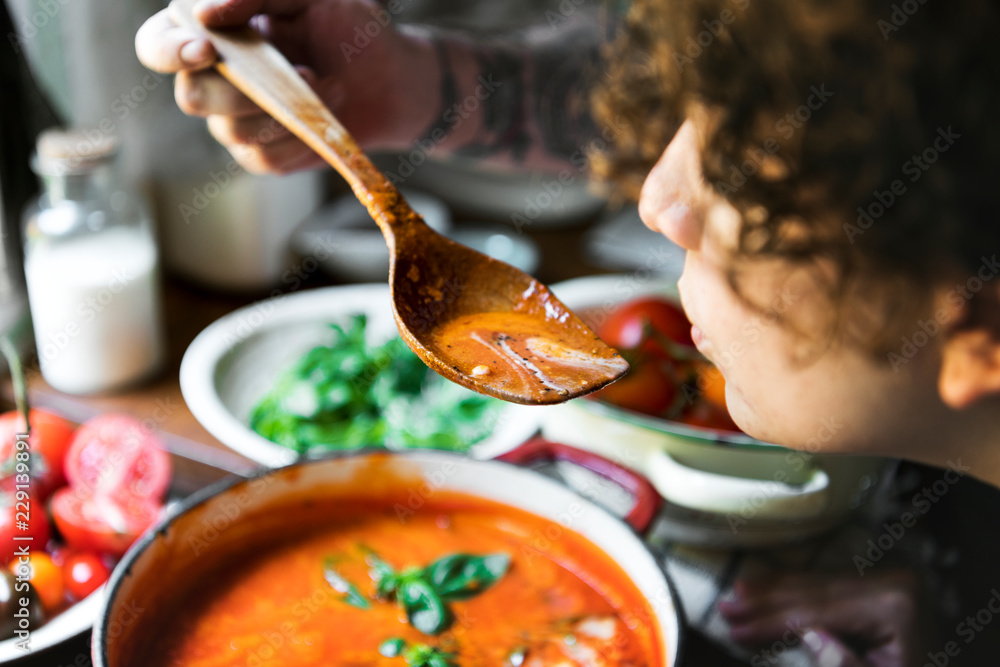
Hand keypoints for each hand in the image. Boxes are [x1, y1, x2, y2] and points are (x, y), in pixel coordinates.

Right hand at [135, 0, 433, 172]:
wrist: (388, 76)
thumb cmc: (345, 26)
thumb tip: (207, 14)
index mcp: (208, 33)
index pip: (156, 45)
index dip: (170, 51)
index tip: (208, 48)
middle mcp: (211, 79)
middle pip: (192, 97)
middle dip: (245, 92)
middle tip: (301, 71)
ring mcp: (234, 121)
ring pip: (232, 132)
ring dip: (288, 110)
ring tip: (329, 84)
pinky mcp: (262, 155)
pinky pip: (265, 159)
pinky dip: (301, 139)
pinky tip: (326, 115)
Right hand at [719, 570, 929, 666]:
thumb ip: (844, 662)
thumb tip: (806, 632)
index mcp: (893, 607)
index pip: (818, 612)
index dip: (772, 620)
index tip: (735, 628)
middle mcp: (890, 585)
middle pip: (813, 591)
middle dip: (765, 600)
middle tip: (726, 605)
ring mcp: (885, 581)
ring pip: (816, 582)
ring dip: (772, 589)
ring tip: (736, 592)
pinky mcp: (879, 585)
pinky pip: (827, 582)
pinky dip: (793, 586)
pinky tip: (767, 585)